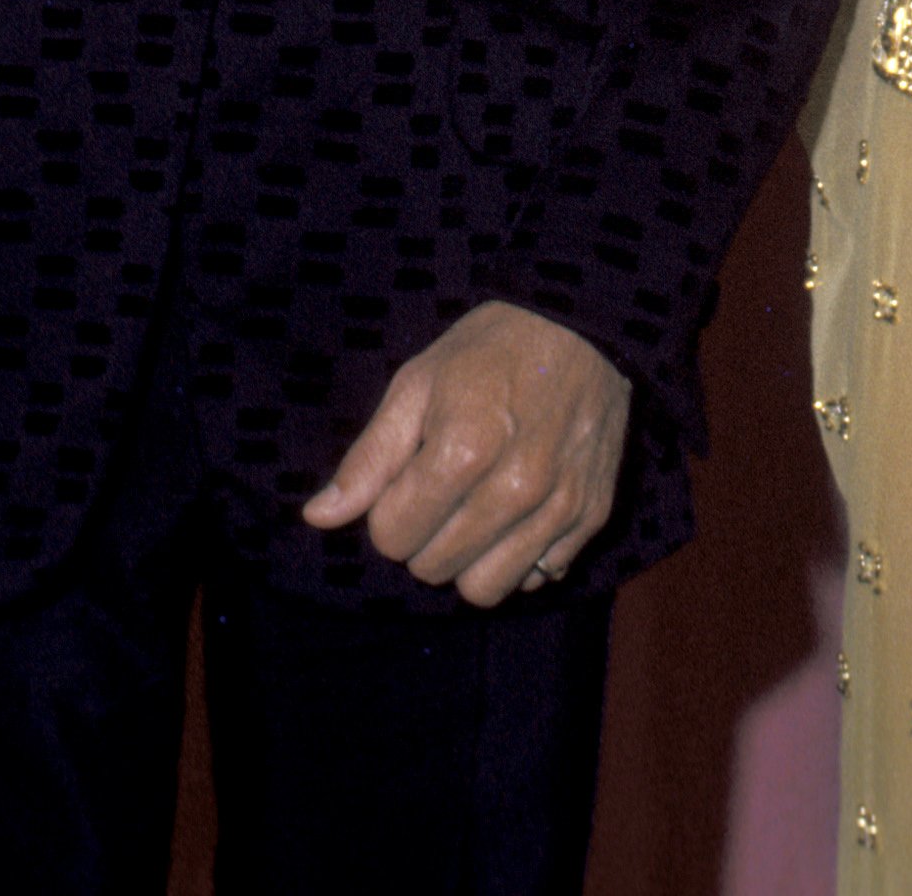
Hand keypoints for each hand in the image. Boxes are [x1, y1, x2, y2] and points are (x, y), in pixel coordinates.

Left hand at [302, 303, 628, 607]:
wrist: (582, 321)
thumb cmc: (490, 349)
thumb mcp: (418, 384)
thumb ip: (369, 459)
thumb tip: (318, 518)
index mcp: (463, 451)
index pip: (392, 537)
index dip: (388, 509)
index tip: (408, 476)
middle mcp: (515, 489)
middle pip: (434, 569)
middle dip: (423, 536)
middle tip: (440, 490)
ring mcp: (559, 507)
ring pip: (486, 589)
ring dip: (469, 559)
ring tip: (474, 511)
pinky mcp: (593, 516)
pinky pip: (539, 578)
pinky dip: (520, 558)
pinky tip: (518, 515)